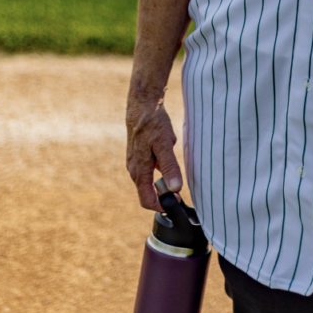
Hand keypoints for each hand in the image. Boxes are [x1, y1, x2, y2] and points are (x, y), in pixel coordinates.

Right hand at [126, 96, 182, 211]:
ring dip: (160, 181)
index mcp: (139, 171)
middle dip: (162, 195)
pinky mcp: (137, 155)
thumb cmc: (153, 124)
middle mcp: (134, 169)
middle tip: (179, 190)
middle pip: (146, 192)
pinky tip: (167, 157)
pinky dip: (158, 170)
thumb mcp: (165, 145)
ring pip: (147, 181)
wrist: (142, 105)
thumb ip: (170, 167)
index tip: (175, 203)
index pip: (146, 200)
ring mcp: (134, 162)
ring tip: (174, 171)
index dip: (160, 206)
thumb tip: (175, 188)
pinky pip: (147, 169)